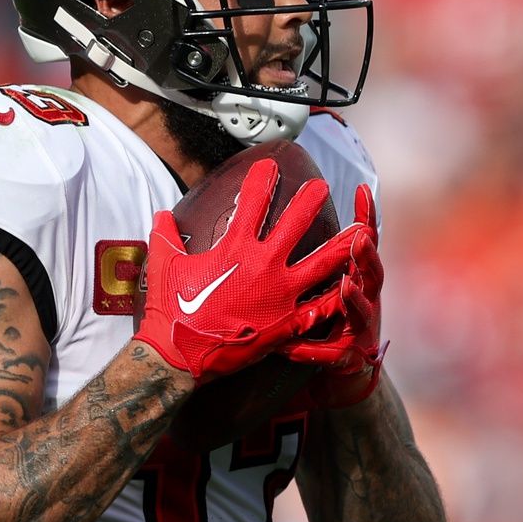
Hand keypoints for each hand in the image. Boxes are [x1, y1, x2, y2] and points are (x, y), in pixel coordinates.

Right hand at [136, 159, 366, 382]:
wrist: (180, 356)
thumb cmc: (171, 310)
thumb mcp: (163, 265)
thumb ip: (165, 236)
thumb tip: (161, 215)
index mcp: (235, 248)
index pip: (252, 202)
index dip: (262, 180)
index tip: (270, 165)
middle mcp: (263, 265)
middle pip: (296, 224)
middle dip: (310, 201)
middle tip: (322, 187)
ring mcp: (281, 294)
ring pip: (322, 263)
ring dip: (342, 245)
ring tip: (361, 231)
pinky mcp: (288, 322)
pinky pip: (320, 307)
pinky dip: (337, 296)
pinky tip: (352, 286)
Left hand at [285, 184, 384, 407]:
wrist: (340, 374)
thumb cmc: (329, 321)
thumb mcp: (323, 285)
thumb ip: (314, 257)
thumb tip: (285, 218)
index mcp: (358, 279)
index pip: (364, 244)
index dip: (367, 217)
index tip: (361, 188)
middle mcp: (365, 301)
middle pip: (372, 273)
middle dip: (368, 255)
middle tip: (360, 237)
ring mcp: (359, 330)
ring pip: (362, 312)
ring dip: (355, 298)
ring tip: (346, 285)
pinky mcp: (346, 359)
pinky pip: (331, 355)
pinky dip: (317, 351)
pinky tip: (307, 349)